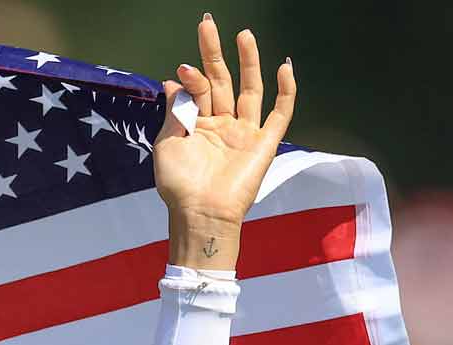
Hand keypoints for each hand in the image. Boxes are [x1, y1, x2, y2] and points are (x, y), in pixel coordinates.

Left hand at [154, 15, 296, 266]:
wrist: (199, 214)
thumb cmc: (178, 185)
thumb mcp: (167, 144)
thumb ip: (175, 112)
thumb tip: (173, 80)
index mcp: (198, 125)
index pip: (198, 89)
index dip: (192, 77)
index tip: (183, 68)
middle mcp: (223, 124)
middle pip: (223, 80)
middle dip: (215, 53)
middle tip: (208, 23)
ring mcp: (245, 132)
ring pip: (250, 90)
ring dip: (248, 62)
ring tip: (244, 35)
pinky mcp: (265, 144)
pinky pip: (279, 114)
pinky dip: (285, 91)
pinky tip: (284, 67)